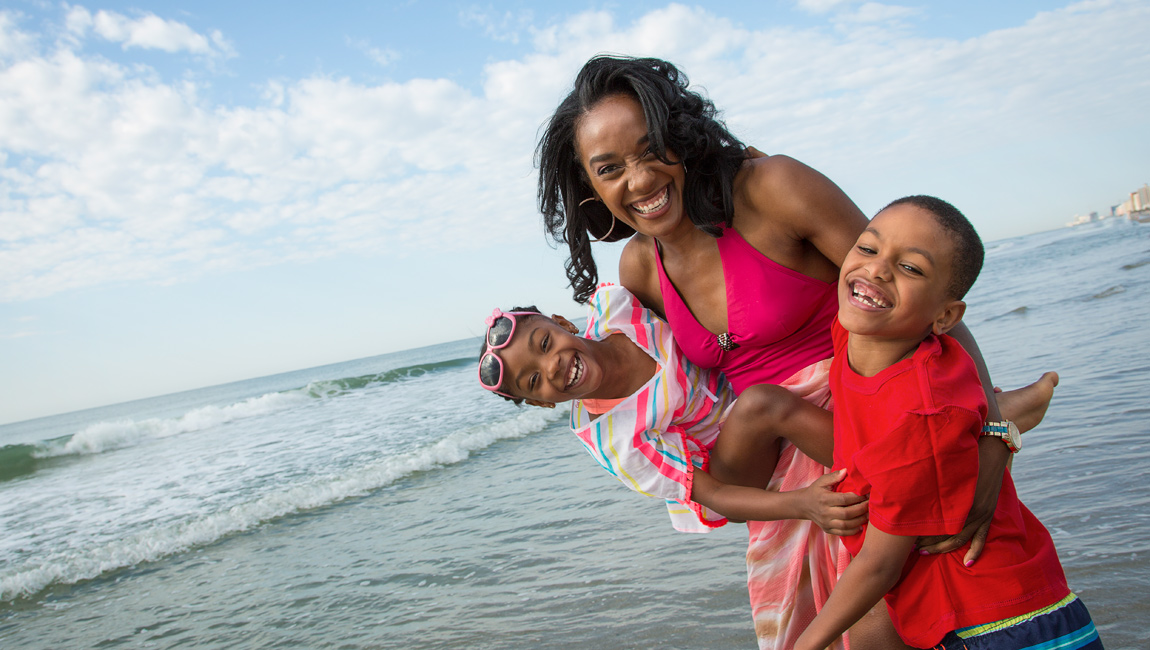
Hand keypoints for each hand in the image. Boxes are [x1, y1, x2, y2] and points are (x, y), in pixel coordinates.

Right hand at [798, 469, 867, 535]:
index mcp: (824, 499)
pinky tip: (860, 526)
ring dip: (859, 520)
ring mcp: (826, 522)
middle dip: (861, 509)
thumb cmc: (815, 491)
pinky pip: (842, 533)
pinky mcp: (827, 529)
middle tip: (871, 505)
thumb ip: (834, 476)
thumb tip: (846, 470)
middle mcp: (825, 512)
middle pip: (847, 513)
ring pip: (846, 525)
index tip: (867, 494)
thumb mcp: (821, 481)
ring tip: (868, 515)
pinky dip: (853, 531)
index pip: (844, 499)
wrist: (803, 505)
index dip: (858, 497)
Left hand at [915, 435, 1006, 565]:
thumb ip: (928, 480)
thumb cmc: (963, 456)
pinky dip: (975, 552)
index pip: (931, 521)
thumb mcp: (943, 468)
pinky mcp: (988, 516)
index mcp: (951, 499)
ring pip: (958, 540)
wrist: (991, 450)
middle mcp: (965, 510)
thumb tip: (907, 485)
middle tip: (911, 547)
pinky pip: (981, 538)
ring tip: (926, 552)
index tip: (903, 535)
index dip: (916, 530)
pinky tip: (967, 563)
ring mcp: (979, 515)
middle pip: (942, 533)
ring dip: (942, 548)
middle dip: (926, 542)